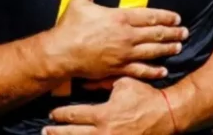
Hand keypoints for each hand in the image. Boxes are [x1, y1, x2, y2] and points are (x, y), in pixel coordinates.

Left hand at [45, 78, 174, 134]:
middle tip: (45, 130)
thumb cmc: (145, 96)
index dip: (60, 115)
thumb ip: (102, 83)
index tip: (52, 114)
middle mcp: (105, 131)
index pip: (75, 115)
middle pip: (74, 134)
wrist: (167, 114)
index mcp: (104, 114)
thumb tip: (83, 83)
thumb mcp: (123, 83)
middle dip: (57, 132)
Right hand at [49, 0, 187, 80]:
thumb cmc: (70, 26)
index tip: (176, 18)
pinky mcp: (118, 69)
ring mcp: (124, 54)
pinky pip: (140, 70)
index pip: (149, 16)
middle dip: (172, 33)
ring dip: (167, 49)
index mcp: (120, 18)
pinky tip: (163, 70)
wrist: (62, 52)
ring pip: (152, 52)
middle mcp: (127, 36)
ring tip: (179, 47)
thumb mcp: (79, 1)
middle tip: (185, 32)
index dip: (165, 17)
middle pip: (156, 34)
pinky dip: (153, 71)